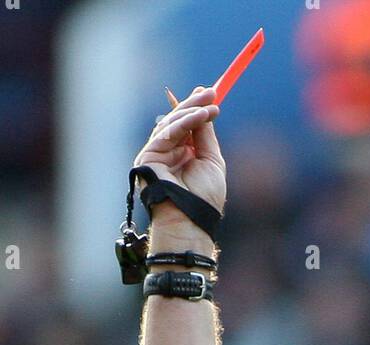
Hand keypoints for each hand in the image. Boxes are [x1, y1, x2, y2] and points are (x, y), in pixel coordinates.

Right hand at [133, 86, 225, 222]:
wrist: (191, 218)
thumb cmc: (205, 197)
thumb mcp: (212, 160)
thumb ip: (206, 135)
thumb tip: (206, 109)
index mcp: (184, 154)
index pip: (187, 125)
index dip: (196, 108)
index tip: (209, 94)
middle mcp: (169, 152)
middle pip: (178, 121)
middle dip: (194, 104)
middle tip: (210, 92)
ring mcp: (157, 153)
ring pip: (172, 123)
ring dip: (191, 111)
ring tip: (210, 106)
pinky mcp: (148, 155)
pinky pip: (166, 132)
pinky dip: (184, 122)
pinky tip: (200, 116)